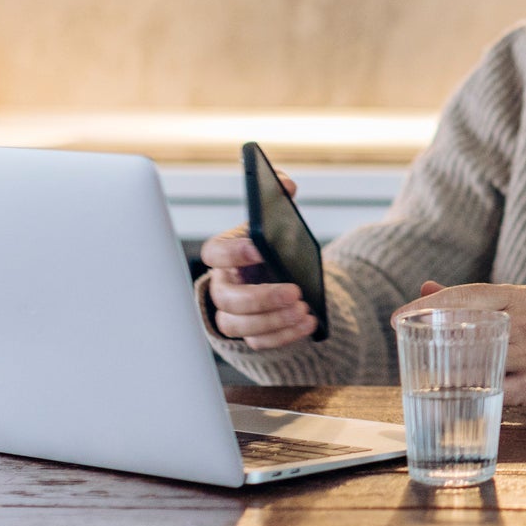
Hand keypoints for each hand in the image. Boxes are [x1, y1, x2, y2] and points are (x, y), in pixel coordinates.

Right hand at [203, 171, 316, 349]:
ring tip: (304, 309)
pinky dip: (283, 336)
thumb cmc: (270, 245)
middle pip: (229, 299)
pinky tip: (308, 323)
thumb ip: (278, 197)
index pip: (216, 253)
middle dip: (261, 297)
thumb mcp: (274, 220)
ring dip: (273, 320)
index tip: (259, 247)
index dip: (234, 251)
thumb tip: (285, 184)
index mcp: (224, 254)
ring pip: (240, 325)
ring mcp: (232, 313)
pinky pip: (259, 342)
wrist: (275, 276)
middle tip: (294, 291)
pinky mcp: (249, 333)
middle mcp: (222, 286)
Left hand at [395, 283, 525, 417]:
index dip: (430, 306)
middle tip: (410, 353)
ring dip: (448, 376)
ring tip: (425, 380)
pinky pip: (496, 394)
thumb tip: (426, 291)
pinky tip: (455, 400)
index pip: (469, 295)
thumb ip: (476, 301)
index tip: (399, 318)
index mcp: (523, 298)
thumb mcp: (524, 306)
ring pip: (479, 366)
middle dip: (434, 344)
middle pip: (470, 332)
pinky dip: (473, 397)